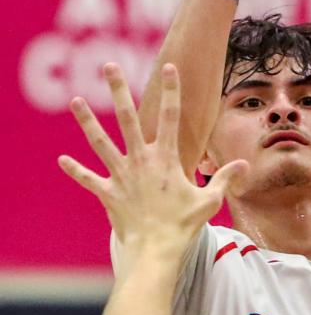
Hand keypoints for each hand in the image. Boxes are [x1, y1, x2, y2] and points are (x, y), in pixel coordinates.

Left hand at [58, 63, 246, 250]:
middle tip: (109, 66)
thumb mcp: (209, 201)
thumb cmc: (183, 225)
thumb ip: (224, 179)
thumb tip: (244, 165)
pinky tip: (62, 160)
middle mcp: (140, 160)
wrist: (155, 249)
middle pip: (127, 118)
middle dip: (118, 90)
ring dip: (87, 121)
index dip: (171, 91)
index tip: (168, 68)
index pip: (169, 116)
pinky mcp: (108, 192)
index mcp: (165, 159)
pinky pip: (89, 179)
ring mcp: (121, 175)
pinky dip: (76, 171)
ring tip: (74, 101)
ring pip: (100, 142)